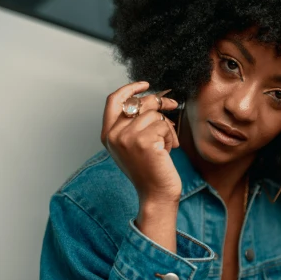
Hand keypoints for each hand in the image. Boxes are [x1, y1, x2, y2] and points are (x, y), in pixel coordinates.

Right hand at [101, 81, 181, 203]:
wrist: (156, 194)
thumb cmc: (149, 170)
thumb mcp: (134, 144)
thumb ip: (133, 123)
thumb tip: (152, 98)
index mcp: (107, 135)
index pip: (114, 100)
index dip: (130, 88)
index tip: (146, 85)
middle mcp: (113, 135)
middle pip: (139, 103)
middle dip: (159, 103)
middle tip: (173, 105)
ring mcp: (126, 137)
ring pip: (154, 114)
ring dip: (166, 128)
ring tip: (165, 145)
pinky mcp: (143, 141)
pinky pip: (163, 125)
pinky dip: (170, 136)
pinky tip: (167, 151)